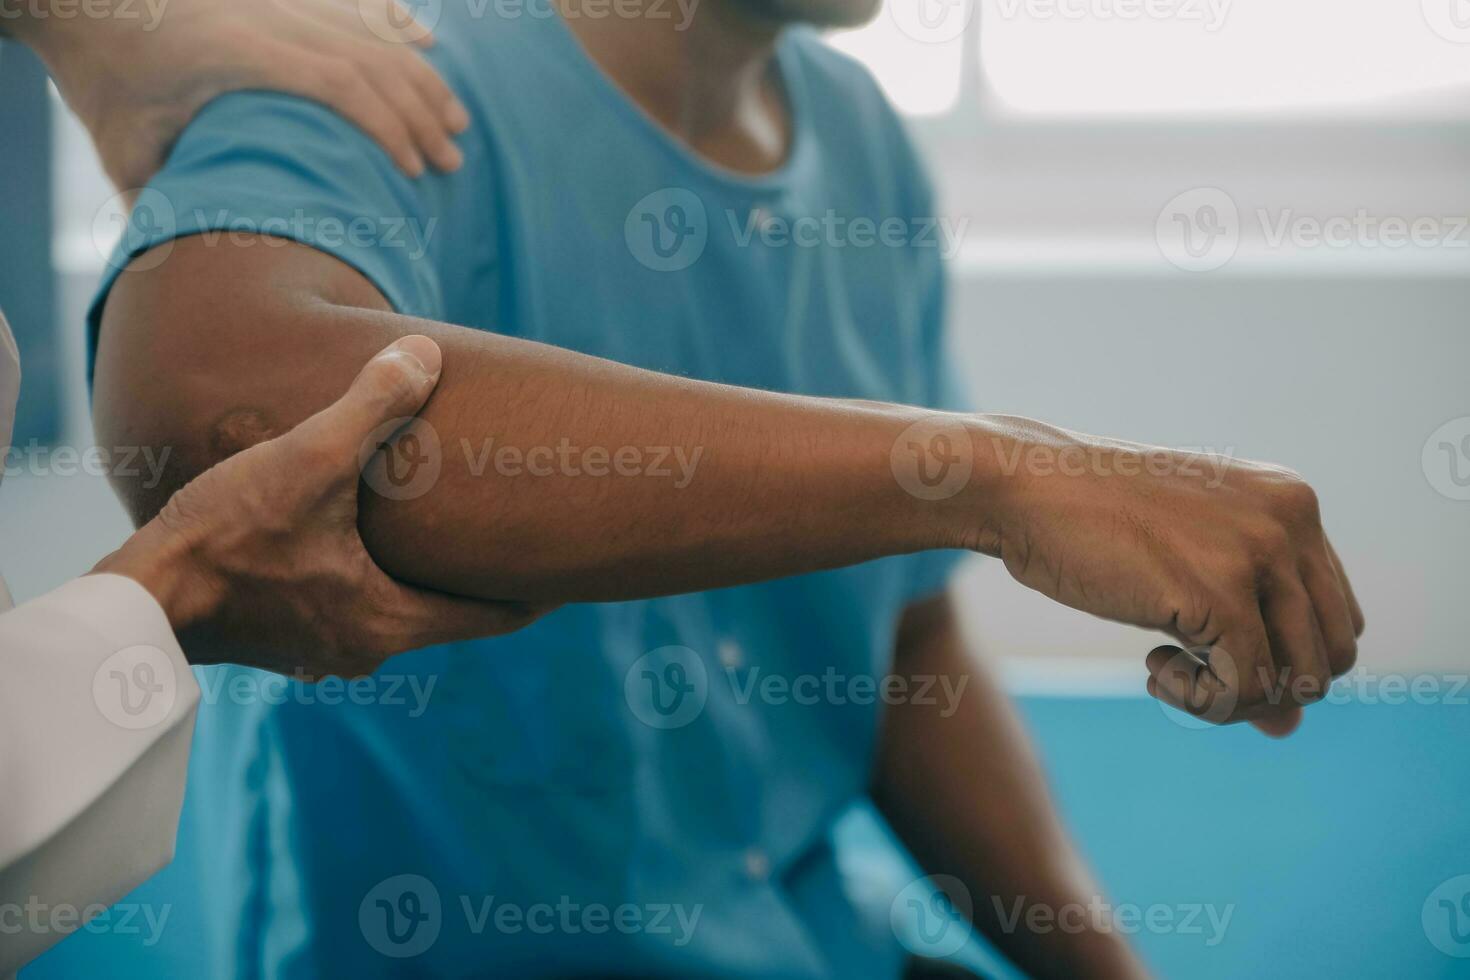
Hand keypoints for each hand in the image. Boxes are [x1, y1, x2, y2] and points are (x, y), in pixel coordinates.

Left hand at [15, 0, 467, 188]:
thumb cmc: (99, 77)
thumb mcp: (125, 147)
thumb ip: (170, 204)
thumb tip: (202, 272)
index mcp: (235, 53)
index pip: (337, 83)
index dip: (386, 127)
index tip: (413, 171)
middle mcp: (264, 15)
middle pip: (369, 59)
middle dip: (420, 112)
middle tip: (451, 161)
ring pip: (368, 30)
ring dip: (419, 75)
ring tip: (456, 121)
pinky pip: (352, 3)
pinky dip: (394, 22)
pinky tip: (429, 39)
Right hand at [95, 337, 553, 676]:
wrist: (134, 603)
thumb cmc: (226, 536)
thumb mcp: (310, 458)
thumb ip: (374, 405)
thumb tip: (426, 353)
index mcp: (391, 622)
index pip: (495, 616)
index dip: (538, 591)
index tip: (572, 570)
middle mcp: (365, 650)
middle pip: (450, 615)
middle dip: (481, 577)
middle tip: (517, 539)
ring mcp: (321, 652)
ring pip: (397, 612)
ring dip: (421, 576)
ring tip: (444, 534)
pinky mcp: (282, 641)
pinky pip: (350, 610)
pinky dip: (372, 580)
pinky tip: (360, 545)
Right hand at [966, 416, 1364, 735]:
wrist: (1025, 486)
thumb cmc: (1089, 523)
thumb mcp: (1184, 570)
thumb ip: (1246, 631)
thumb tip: (1289, 727)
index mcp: (1291, 502)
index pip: (1336, 614)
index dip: (1280, 656)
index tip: (1209, 651)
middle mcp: (1291, 521)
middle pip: (1332, 654)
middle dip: (1266, 685)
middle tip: (1192, 670)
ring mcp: (1260, 553)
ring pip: (1301, 680)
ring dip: (1234, 700)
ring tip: (1170, 668)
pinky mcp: (1221, 593)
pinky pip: (1245, 690)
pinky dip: (1199, 702)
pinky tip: (1151, 666)